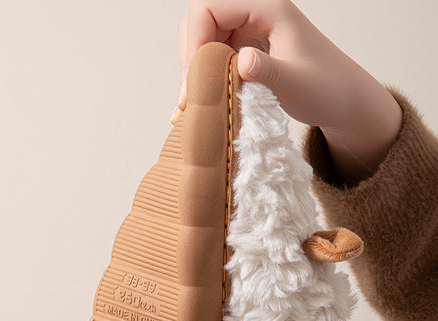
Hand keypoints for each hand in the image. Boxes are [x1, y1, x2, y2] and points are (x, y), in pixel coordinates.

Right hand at [173, 0, 401, 185]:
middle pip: (200, 20)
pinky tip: (203, 99)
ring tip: (192, 102)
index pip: (210, 6)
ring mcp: (248, 29)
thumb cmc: (326, 88)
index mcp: (268, 7)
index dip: (195, 40)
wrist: (341, 100)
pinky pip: (212, 54)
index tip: (194, 79)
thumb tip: (240, 61)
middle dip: (190, 57)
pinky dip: (202, 76)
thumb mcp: (296, 83)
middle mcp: (254, 12)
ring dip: (193, 69)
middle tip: (189, 97)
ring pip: (202, 38)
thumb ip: (267, 71)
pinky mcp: (245, 47)